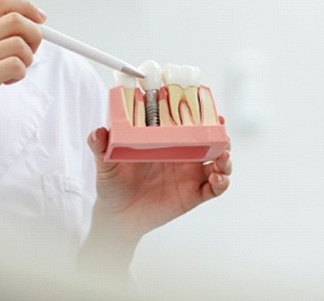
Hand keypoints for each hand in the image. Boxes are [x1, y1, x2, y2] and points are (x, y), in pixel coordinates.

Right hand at [0, 0, 45, 148]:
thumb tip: (33, 24)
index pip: (0, 3)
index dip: (26, 7)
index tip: (41, 18)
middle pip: (15, 20)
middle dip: (34, 35)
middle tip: (30, 53)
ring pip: (19, 44)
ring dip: (27, 59)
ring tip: (14, 72)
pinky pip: (16, 65)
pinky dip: (20, 74)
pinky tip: (7, 82)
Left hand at [86, 122, 231, 242]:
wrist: (117, 215)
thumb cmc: (113, 183)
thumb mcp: (106, 162)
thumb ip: (101, 146)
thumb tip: (97, 132)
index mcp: (167, 141)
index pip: (189, 123)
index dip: (202, 114)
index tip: (208, 107)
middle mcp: (183, 155)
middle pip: (211, 140)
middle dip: (221, 134)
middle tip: (221, 131)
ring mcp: (191, 174)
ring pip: (219, 161)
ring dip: (226, 157)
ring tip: (221, 157)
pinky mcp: (194, 194)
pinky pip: (215, 188)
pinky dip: (222, 182)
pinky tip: (217, 178)